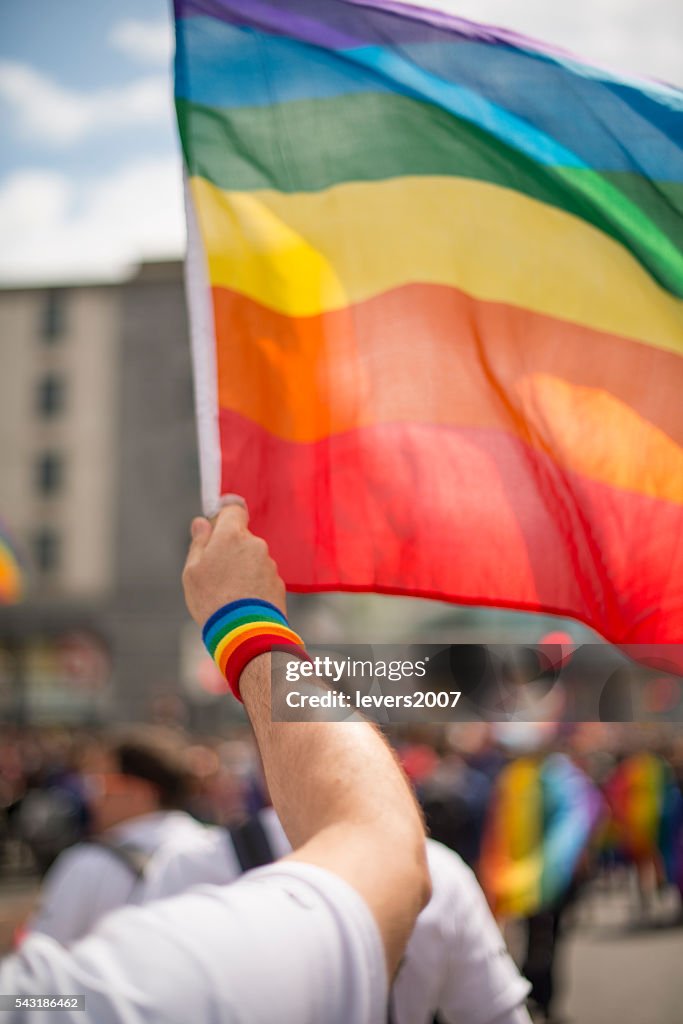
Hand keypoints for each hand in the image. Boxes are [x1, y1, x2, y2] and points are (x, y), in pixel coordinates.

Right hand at [182, 497, 285, 625]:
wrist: (244, 632)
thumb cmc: (212, 599)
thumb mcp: (193, 571)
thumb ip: (199, 543)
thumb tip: (201, 522)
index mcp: (232, 535)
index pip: (234, 509)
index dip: (224, 515)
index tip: (217, 525)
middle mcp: (255, 544)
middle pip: (242, 538)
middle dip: (231, 549)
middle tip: (216, 572)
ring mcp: (269, 564)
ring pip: (253, 559)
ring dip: (243, 569)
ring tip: (229, 594)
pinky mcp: (278, 583)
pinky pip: (263, 577)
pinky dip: (254, 585)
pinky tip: (243, 603)